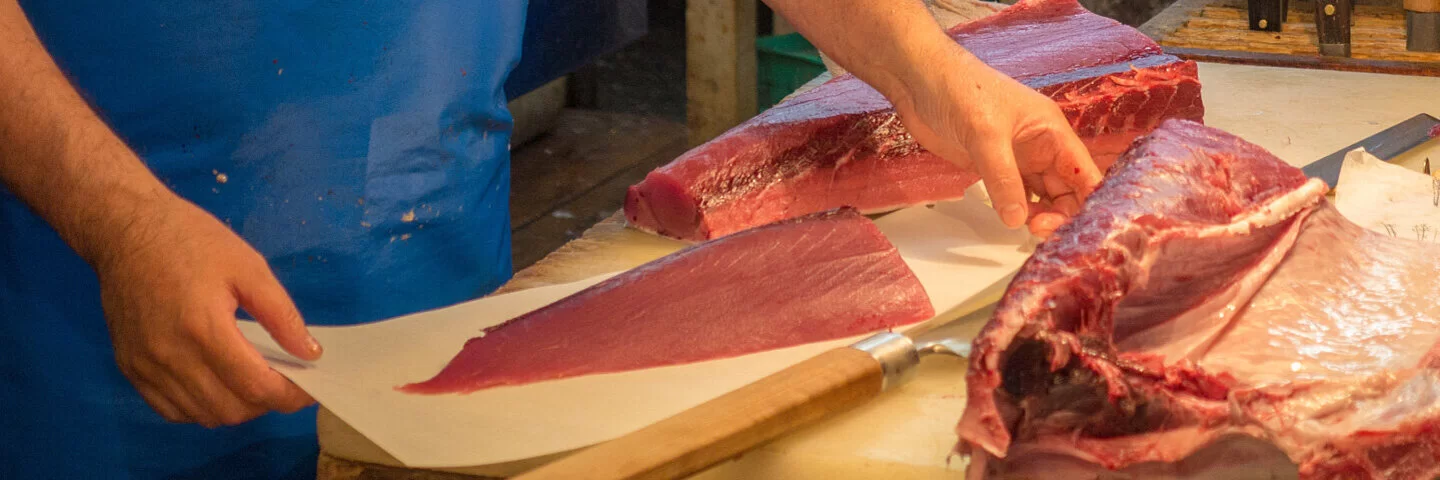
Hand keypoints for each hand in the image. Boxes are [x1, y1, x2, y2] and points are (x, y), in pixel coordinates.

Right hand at [93, 197, 321, 426]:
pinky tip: (217, 384)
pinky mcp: (129, 368)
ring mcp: (145, 366)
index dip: (289, 396)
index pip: (255, 386)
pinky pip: (171, 410)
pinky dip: (201, 407)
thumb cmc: (191, 240)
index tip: (309, 389)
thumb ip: (281, 315)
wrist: (126, 229)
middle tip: (283, 381)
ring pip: (202, 416)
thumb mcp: (249, 267)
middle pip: (230, 409)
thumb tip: (309, 353)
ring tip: (253, 382)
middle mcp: (170, 356)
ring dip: (236, 408)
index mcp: (203, 327)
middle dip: (266, 403)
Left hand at [890, 47, 1103, 237]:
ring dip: (1040, 216)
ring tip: (1026, 229)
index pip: (1085, 172)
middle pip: (1067, 190)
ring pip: (1043, 197)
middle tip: (1037, 230)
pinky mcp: (993, 168)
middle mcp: (1042, 147)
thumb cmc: (959, 91)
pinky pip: (1015, 195)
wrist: (920, 81)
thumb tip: (1017, 220)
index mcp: (1052, 132)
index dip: (1088, 201)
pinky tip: (1011, 221)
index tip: (1077, 227)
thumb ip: (1003, 178)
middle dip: (1061, 214)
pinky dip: (1017, 211)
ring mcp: (1018, 159)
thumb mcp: (986, 134)